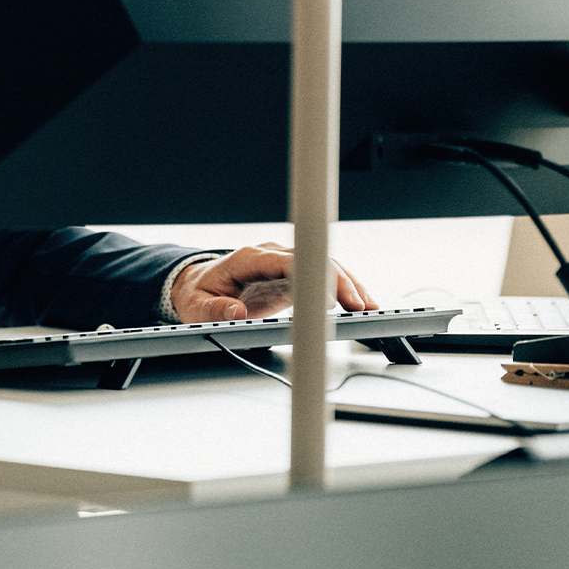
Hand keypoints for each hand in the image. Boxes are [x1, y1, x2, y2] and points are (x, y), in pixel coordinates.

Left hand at [170, 242, 376, 322]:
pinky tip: (362, 306)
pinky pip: (325, 279)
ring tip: (370, 309)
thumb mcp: (197, 307)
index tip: (329, 299)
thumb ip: (215, 310)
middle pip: (314, 261)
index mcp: (249, 259)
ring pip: (325, 267)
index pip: (286, 262)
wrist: (200, 287)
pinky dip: (345, 291)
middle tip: (360, 308)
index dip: (311, 277)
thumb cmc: (199, 295)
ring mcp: (286, 264)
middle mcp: (272, 256)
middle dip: (339, 283)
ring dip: (350, 286)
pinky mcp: (295, 277)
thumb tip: (236, 312)